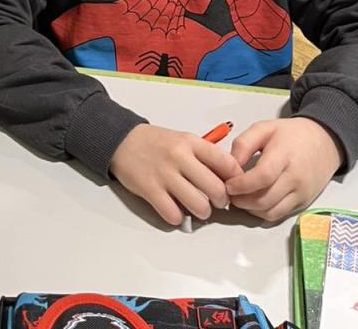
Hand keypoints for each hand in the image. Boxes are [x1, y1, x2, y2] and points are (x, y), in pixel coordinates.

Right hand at [109, 123, 241, 225]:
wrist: (121, 140)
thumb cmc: (156, 143)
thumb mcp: (182, 140)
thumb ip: (204, 156)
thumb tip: (228, 179)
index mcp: (190, 142)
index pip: (226, 163)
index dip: (236, 180)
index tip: (233, 186)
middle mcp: (179, 157)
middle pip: (216, 189)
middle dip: (220, 201)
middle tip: (215, 201)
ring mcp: (164, 174)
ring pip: (199, 206)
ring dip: (202, 212)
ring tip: (198, 208)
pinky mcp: (150, 190)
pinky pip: (174, 215)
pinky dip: (178, 217)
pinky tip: (175, 209)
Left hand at [225, 118, 342, 221]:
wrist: (324, 143)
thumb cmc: (291, 134)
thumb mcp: (264, 128)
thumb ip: (244, 143)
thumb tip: (230, 165)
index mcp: (284, 155)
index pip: (263, 177)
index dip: (242, 185)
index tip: (228, 184)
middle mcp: (295, 178)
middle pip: (265, 199)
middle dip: (241, 200)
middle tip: (229, 193)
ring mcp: (301, 194)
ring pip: (271, 212)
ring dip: (250, 209)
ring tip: (239, 197)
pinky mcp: (303, 204)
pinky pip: (279, 215)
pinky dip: (262, 212)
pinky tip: (253, 202)